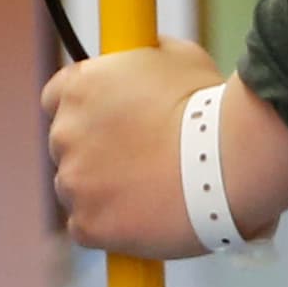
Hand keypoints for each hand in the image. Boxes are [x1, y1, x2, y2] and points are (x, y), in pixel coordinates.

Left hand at [43, 43, 287, 256]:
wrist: (230, 163)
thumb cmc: (212, 109)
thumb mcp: (178, 58)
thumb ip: (145, 60)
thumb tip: (149, 56)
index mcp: (78, 86)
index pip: (57, 100)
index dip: (88, 116)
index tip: (111, 129)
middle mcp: (64, 131)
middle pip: (67, 148)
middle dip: (97, 157)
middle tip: (141, 167)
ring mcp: (74, 180)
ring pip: (77, 191)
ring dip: (104, 194)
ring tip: (151, 198)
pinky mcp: (88, 223)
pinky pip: (87, 229)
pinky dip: (111, 230)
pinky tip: (144, 223)